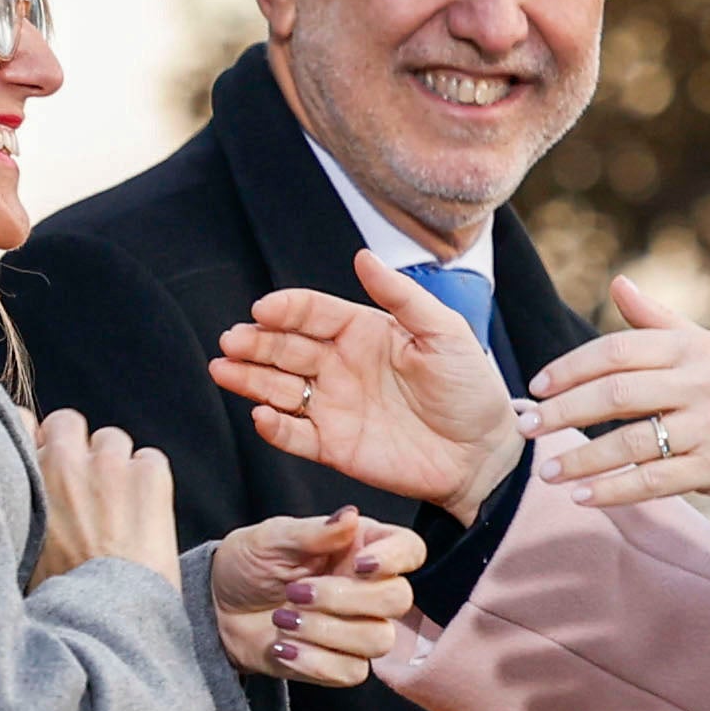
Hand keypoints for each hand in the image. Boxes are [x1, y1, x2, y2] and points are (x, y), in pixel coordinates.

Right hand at [30, 410, 178, 584]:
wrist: (103, 622)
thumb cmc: (58, 599)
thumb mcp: (17, 550)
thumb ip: (20, 510)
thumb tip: (26, 499)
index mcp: (24, 478)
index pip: (20, 422)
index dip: (36, 441)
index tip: (44, 459)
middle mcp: (62, 461)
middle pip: (67, 422)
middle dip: (76, 446)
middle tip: (85, 485)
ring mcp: (108, 464)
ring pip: (111, 440)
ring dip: (114, 464)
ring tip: (117, 508)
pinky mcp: (149, 476)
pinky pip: (150, 460)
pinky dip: (149, 481)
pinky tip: (143, 515)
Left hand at [209, 509, 422, 688]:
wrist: (215, 611)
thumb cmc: (246, 565)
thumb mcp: (270, 538)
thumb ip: (313, 531)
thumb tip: (351, 516)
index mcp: (360, 547)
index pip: (409, 550)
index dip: (396, 559)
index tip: (359, 564)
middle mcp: (367, 588)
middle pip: (399, 599)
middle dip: (346, 599)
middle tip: (295, 593)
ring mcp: (357, 629)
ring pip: (379, 640)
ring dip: (326, 633)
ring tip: (282, 621)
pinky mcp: (340, 664)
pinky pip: (352, 672)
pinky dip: (314, 662)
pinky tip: (282, 647)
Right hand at [212, 255, 522, 524]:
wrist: (484, 453)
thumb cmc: (471, 389)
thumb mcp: (445, 333)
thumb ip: (402, 296)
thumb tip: (362, 257)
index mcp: (364, 332)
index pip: (313, 313)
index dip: (286, 310)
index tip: (263, 309)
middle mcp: (341, 366)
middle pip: (286, 348)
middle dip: (256, 342)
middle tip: (232, 340)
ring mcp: (334, 406)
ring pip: (279, 388)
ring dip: (249, 379)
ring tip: (224, 370)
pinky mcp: (334, 447)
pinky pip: (294, 435)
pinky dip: (274, 427)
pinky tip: (261, 415)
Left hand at [525, 277, 709, 509]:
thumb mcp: (705, 346)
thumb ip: (656, 319)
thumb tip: (618, 282)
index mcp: (691, 348)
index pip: (618, 352)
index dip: (572, 367)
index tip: (538, 386)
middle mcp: (700, 384)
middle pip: (617, 394)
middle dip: (564, 411)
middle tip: (527, 427)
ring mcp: (709, 428)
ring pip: (631, 443)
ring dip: (583, 458)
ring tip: (547, 472)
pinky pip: (655, 481)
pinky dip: (615, 490)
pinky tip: (584, 496)